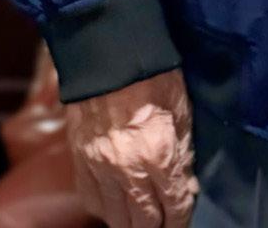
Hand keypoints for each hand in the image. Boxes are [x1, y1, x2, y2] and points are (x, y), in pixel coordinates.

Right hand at [64, 69, 197, 227]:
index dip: (180, 219)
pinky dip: (105, 209)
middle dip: (156, 226)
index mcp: (159, 153)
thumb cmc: (155, 76)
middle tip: (163, 223)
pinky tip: (116, 206)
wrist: (110, 57)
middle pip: (142, 221)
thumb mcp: (182, 111)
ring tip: (141, 219)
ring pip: (114, 218)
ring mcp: (100, 169)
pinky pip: (91, 201)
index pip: (174, 205)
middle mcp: (128, 169)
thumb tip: (186, 185)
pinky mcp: (81, 163)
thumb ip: (183, 153)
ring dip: (130, 222)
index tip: (182, 220)